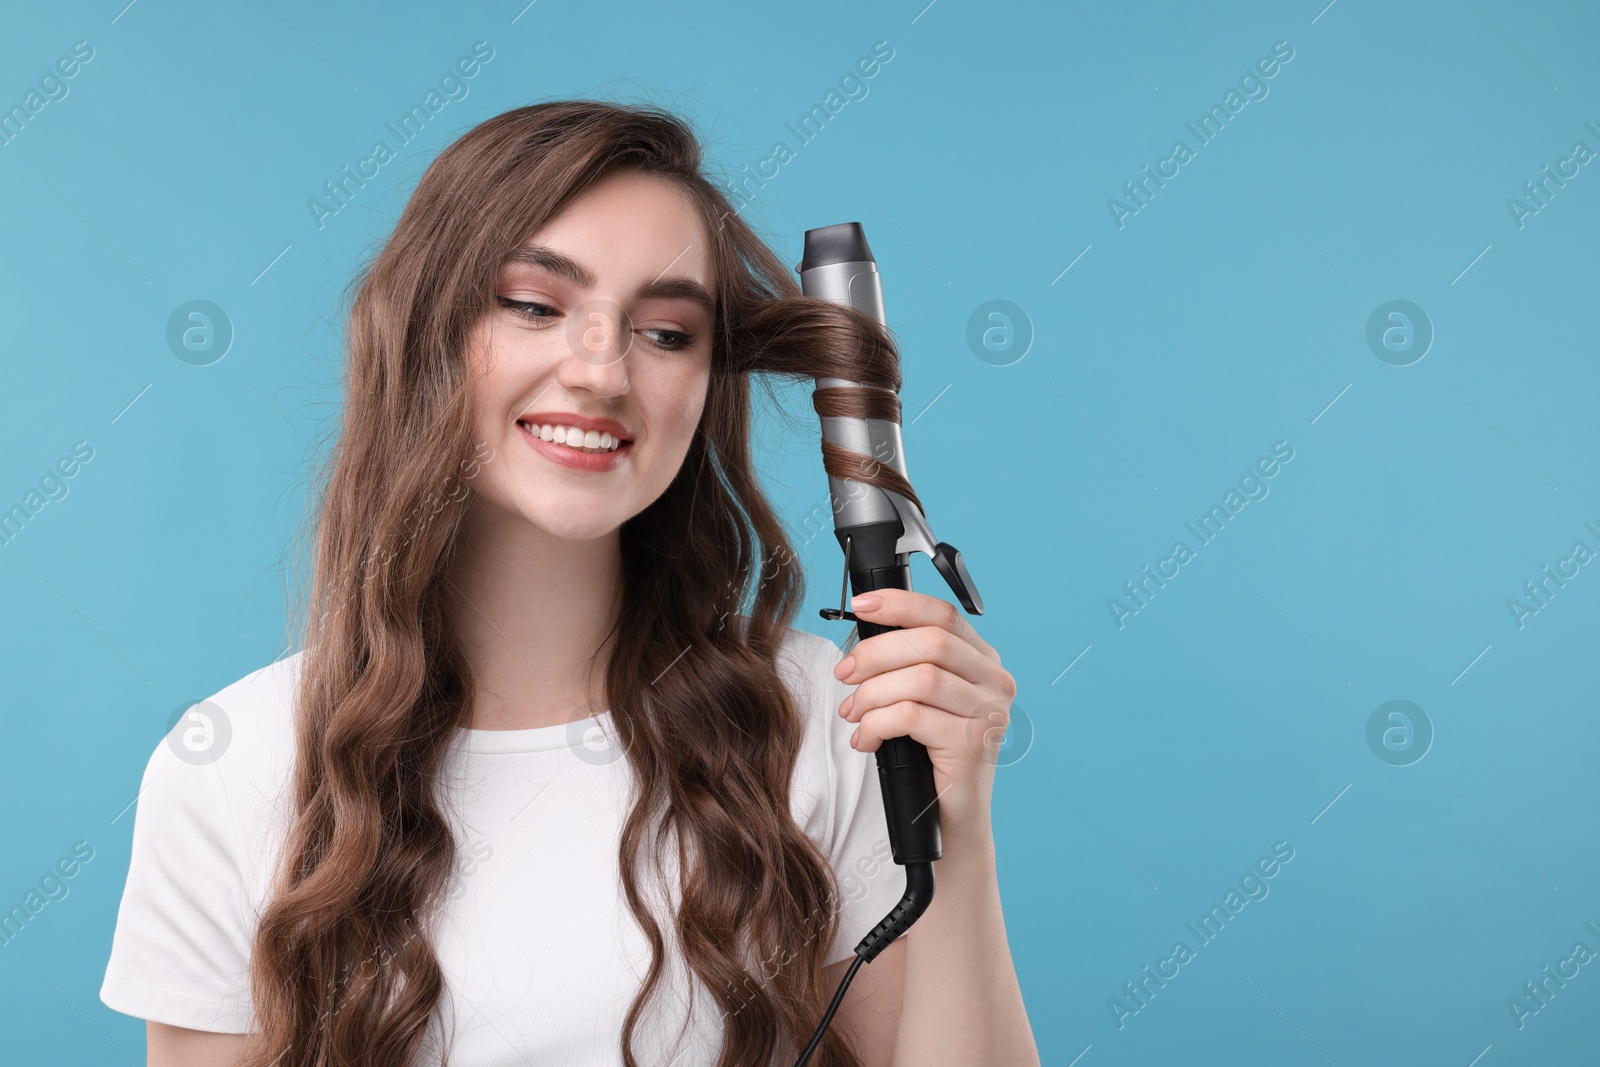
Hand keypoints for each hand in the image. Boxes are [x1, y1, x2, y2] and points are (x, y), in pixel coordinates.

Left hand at [833, 587, 1015, 843]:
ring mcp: (989, 715)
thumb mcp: (921, 699)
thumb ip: (908, 663)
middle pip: (930, 642)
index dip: (899, 604)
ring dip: (872, 693)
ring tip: (852, 713)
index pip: (943, 615)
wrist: (949, 820)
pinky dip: (876, 725)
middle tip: (844, 673)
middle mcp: (995, 683)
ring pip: (920, 678)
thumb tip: (862, 635)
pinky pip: (912, 717)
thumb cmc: (930, 756)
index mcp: (984, 662)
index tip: (860, 606)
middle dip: (876, 653)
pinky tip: (864, 740)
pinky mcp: (972, 746)